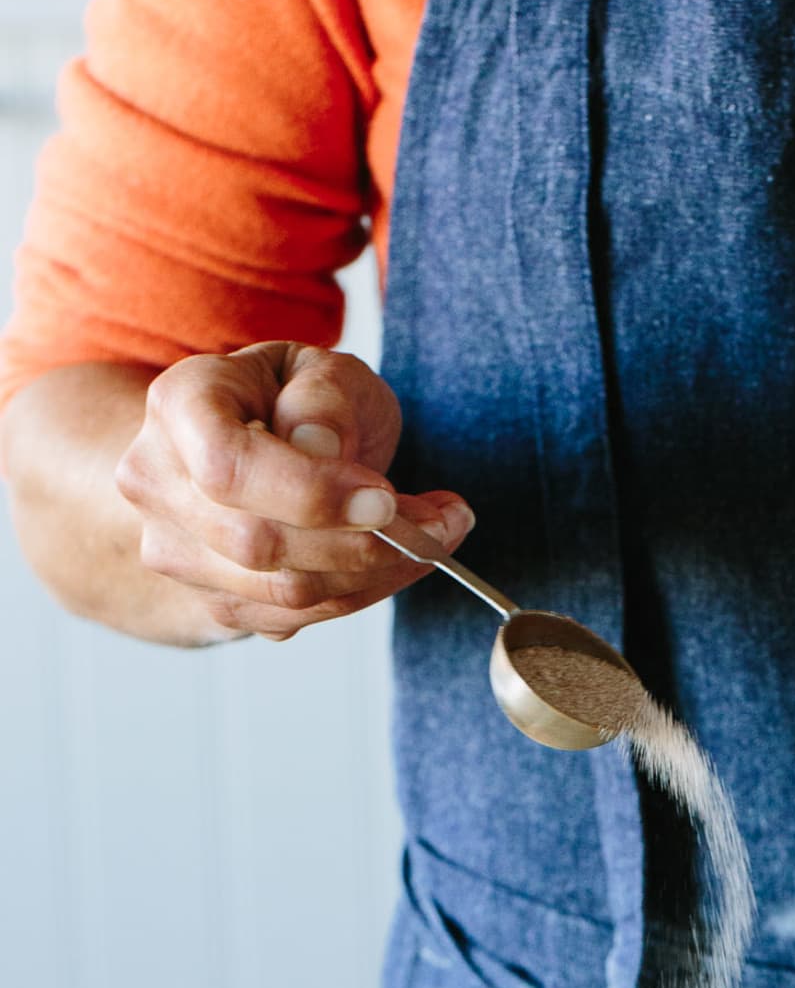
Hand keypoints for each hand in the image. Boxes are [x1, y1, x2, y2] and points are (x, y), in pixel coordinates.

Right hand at [114, 341, 474, 640]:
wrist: (259, 444)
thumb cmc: (297, 399)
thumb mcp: (321, 370)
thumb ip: (323, 399)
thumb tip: (320, 449)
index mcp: (178, 405)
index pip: (228, 468)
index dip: (310, 493)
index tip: (387, 499)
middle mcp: (158, 482)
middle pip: (257, 543)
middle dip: (366, 542)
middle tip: (443, 520)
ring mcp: (177, 550)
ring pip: (284, 591)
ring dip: (379, 573)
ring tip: (435, 534)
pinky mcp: (215, 599)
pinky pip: (298, 617)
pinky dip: (365, 593)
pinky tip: (402, 558)